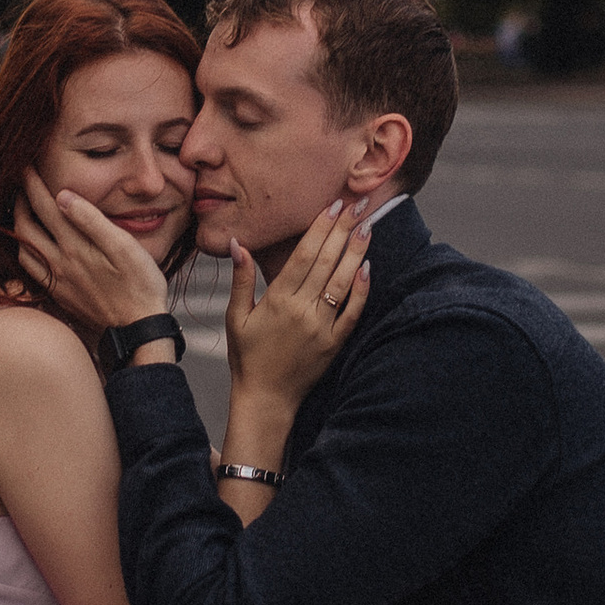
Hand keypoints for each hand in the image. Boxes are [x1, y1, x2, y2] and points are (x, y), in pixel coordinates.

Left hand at [13, 167, 172, 329]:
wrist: (137, 331)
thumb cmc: (140, 286)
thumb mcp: (124, 248)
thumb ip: (92, 221)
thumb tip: (63, 196)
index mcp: (74, 247)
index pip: (45, 206)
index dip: (33, 182)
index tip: (25, 162)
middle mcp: (58, 263)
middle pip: (26, 225)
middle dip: (19, 199)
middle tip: (18, 181)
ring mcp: (57, 281)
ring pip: (23, 248)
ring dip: (18, 225)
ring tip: (21, 210)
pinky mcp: (60, 295)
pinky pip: (30, 270)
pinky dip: (24, 251)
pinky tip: (31, 247)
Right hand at [223, 201, 371, 416]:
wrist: (265, 398)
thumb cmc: (247, 356)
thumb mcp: (236, 317)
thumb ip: (241, 280)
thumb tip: (238, 244)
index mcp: (277, 300)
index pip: (304, 255)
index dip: (320, 228)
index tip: (332, 206)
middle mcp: (302, 311)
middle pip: (326, 262)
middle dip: (343, 231)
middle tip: (357, 205)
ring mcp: (321, 327)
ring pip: (342, 282)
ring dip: (356, 253)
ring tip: (367, 227)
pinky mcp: (335, 343)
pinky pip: (352, 313)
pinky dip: (361, 290)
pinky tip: (368, 268)